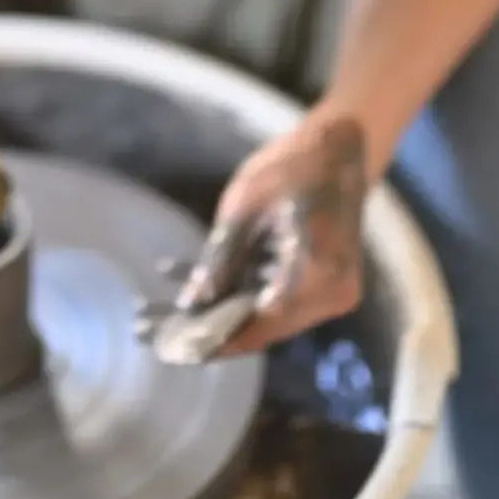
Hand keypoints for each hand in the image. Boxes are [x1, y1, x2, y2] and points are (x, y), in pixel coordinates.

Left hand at [165, 111, 366, 359]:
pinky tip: (198, 288)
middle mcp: (333, 294)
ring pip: (269, 318)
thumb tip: (192, 302)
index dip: (216, 339)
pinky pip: (280, 302)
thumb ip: (221, 258)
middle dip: (213, 330)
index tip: (173, 350)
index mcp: (318, 272)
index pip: (260, 323)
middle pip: (264, 327)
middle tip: (158, 333)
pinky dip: (242, 298)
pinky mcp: (327, 286)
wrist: (341, 148)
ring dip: (224, 315)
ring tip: (167, 316)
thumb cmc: (292, 166)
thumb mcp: (245, 206)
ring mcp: (334, 293)